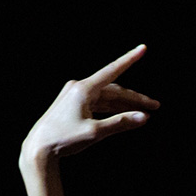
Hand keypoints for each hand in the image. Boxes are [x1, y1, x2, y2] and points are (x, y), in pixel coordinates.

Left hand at [21, 45, 158, 164]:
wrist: (40, 147)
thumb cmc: (65, 138)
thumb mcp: (95, 132)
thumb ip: (121, 123)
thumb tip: (144, 117)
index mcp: (83, 89)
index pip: (113, 70)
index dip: (129, 59)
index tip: (142, 48)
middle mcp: (79, 87)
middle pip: (114, 89)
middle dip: (135, 98)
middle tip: (155, 106)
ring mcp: (76, 95)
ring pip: (108, 97)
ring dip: (126, 104)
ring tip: (144, 112)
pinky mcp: (75, 103)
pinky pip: (100, 102)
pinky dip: (114, 108)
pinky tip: (125, 113)